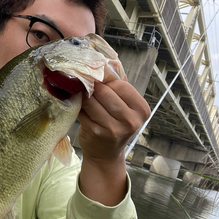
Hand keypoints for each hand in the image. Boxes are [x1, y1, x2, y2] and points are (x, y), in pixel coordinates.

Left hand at [77, 79, 149, 204]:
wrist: (106, 155)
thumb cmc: (115, 126)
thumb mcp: (124, 109)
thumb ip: (119, 88)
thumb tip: (108, 63)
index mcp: (141, 110)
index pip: (121, 85)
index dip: (107, 80)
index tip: (98, 79)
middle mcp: (131, 120)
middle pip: (106, 92)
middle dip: (93, 87)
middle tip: (84, 84)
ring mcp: (113, 128)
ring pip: (92, 101)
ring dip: (83, 96)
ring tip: (80, 93)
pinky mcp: (96, 133)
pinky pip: (83, 112)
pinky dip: (78, 107)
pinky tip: (77, 105)